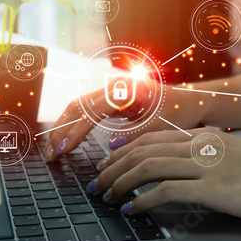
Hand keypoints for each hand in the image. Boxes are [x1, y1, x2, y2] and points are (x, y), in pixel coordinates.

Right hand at [44, 78, 202, 161]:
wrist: (189, 101)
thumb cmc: (179, 110)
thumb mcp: (161, 124)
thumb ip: (136, 134)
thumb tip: (111, 146)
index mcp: (126, 88)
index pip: (91, 110)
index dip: (75, 131)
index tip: (63, 150)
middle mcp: (115, 86)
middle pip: (78, 105)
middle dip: (61, 130)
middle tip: (51, 154)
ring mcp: (111, 92)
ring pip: (78, 108)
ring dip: (64, 128)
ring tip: (54, 150)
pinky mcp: (111, 101)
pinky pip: (86, 112)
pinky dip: (75, 126)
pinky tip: (68, 141)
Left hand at [86, 128, 240, 224]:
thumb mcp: (233, 155)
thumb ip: (205, 155)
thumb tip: (180, 167)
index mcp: (202, 137)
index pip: (150, 139)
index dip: (123, 151)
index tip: (107, 163)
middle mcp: (199, 146)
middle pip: (142, 151)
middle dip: (113, 167)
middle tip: (97, 182)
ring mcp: (205, 165)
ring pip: (148, 167)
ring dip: (121, 182)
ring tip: (107, 196)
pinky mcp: (213, 188)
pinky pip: (166, 191)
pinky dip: (143, 201)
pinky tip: (132, 209)